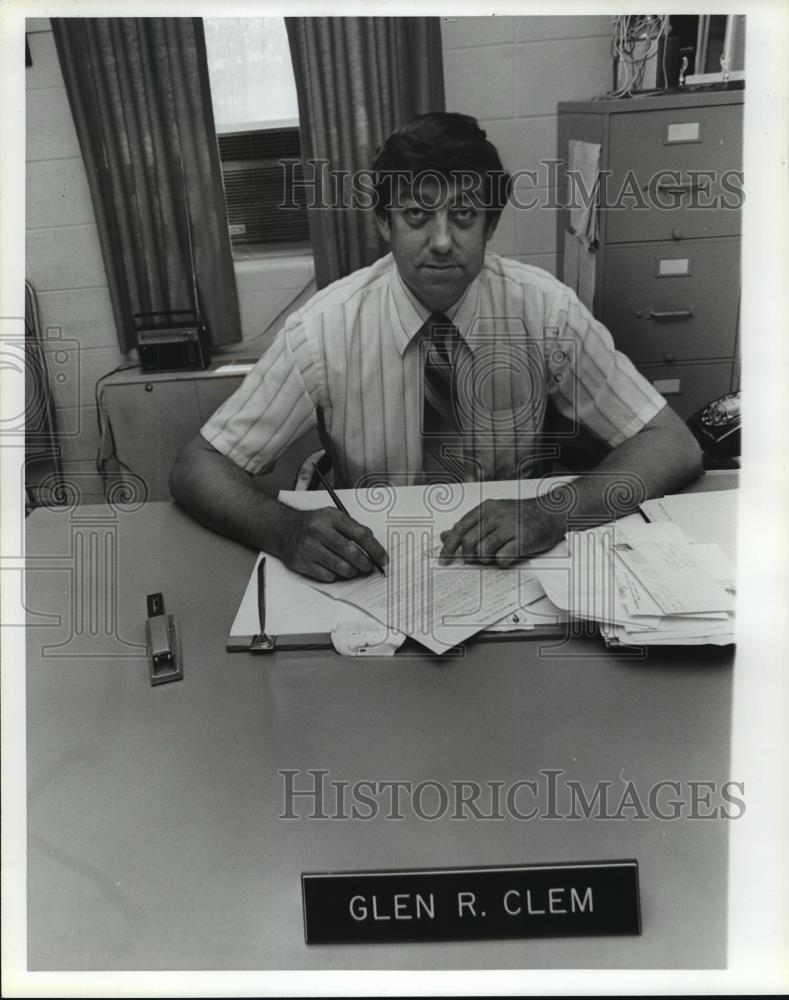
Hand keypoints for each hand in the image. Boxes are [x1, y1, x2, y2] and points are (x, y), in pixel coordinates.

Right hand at [278, 507, 387, 581]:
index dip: (375, 549)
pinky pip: (328, 576)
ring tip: (354, 569)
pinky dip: (335, 575)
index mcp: (330, 517)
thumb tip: (374, 547)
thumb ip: (352, 528)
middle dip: (366, 564)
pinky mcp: (302, 563)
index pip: (360, 534)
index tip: (383, 558)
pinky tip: (333, 568)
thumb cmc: (313, 523)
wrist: (283, 529)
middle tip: (370, 568)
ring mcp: (309, 548)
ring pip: (341, 568)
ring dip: (352, 572)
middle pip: (352, 554)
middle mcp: (319, 532)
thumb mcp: (332, 516)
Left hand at [438, 498, 564, 566]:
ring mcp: (510, 527)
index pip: (460, 529)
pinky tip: (507, 556)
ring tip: (494, 555)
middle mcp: (496, 515)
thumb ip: (469, 525)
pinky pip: (502, 558)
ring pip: (483, 551)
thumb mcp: (492, 514)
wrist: (551, 513)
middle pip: (469, 542)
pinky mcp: (522, 540)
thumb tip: (445, 536)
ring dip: (486, 559)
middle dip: (469, 555)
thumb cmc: (521, 515)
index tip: (444, 559)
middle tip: (475, 559)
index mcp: (486, 508)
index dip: (449, 546)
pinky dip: (501, 562)